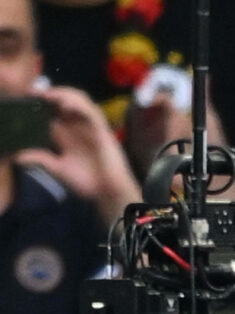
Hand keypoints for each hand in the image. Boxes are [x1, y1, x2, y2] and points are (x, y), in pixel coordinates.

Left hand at [17, 87, 142, 214]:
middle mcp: (77, 126)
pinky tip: (65, 105)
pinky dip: (78, 105)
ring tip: (48, 94)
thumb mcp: (58, 170)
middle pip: (65, 99)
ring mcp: (90, 126)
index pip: (52, 111)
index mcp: (65, 133)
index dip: (40, 102)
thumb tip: (17, 157)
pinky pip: (91, 112)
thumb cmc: (87, 182)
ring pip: (79, 100)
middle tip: (33, 92)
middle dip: (51, 93)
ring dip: (64, 93)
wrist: (109, 192)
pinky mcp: (101, 130)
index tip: (25, 97)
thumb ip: (41, 160)